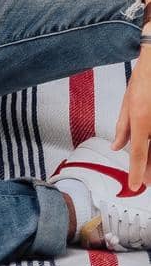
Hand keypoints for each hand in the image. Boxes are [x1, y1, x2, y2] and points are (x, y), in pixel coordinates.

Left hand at [113, 49, 150, 189]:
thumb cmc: (143, 79)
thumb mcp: (128, 102)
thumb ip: (123, 127)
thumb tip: (117, 146)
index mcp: (141, 120)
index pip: (138, 154)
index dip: (136, 172)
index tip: (135, 186)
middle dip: (149, 171)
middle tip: (145, 182)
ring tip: (149, 171)